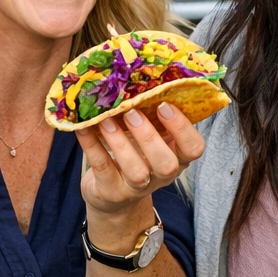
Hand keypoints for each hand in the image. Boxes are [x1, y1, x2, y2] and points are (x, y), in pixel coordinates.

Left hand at [76, 101, 204, 219]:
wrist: (113, 196)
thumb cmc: (137, 156)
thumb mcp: (152, 139)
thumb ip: (154, 118)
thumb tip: (143, 80)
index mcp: (177, 157)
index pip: (193, 148)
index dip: (183, 128)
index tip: (164, 105)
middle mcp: (162, 176)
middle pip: (166, 164)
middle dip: (149, 137)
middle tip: (132, 113)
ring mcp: (137, 188)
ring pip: (136, 171)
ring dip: (121, 143)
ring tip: (106, 121)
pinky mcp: (111, 192)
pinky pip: (103, 168)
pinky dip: (92, 145)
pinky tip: (83, 128)